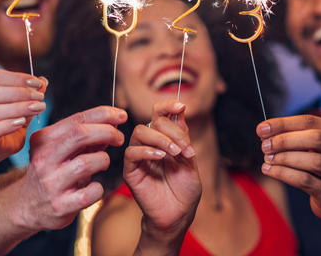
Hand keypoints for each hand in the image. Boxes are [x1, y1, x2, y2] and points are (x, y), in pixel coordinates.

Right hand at [0, 69, 47, 156]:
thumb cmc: (9, 112)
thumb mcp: (21, 97)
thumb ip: (30, 88)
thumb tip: (43, 81)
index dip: (17, 78)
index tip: (37, 82)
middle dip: (18, 93)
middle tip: (39, 96)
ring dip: (18, 109)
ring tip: (37, 108)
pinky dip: (8, 125)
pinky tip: (22, 122)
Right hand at [14, 106, 126, 231]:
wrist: (27, 206)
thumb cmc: (50, 173)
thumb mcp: (60, 150)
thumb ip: (84, 138)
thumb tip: (113, 123)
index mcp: (43, 139)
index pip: (77, 119)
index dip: (104, 114)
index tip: (121, 115)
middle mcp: (44, 159)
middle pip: (81, 134)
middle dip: (107, 132)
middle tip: (119, 138)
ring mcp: (51, 183)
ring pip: (87, 163)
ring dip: (103, 160)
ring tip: (102, 163)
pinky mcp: (60, 205)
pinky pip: (91, 192)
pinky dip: (98, 188)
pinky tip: (93, 188)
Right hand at [124, 100, 200, 238]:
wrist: (178, 216)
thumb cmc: (185, 191)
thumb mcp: (190, 160)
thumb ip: (183, 137)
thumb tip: (179, 110)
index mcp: (164, 139)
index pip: (159, 114)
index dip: (167, 106)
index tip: (181, 105)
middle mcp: (150, 145)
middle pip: (152, 121)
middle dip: (171, 131)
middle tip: (185, 148)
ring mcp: (139, 157)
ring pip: (139, 133)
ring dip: (160, 139)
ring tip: (174, 154)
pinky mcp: (130, 171)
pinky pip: (131, 153)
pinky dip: (146, 151)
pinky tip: (160, 158)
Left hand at [257, 115, 320, 220]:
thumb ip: (298, 136)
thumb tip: (266, 132)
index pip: (311, 121)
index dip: (284, 123)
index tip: (262, 128)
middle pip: (316, 138)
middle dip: (285, 140)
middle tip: (265, 145)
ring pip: (313, 161)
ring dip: (284, 157)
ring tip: (267, 158)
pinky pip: (306, 181)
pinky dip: (284, 174)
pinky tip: (270, 170)